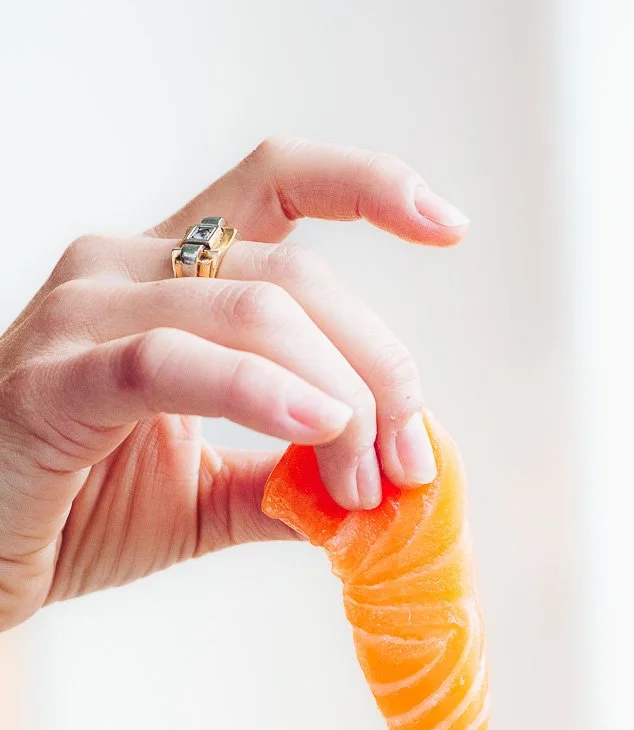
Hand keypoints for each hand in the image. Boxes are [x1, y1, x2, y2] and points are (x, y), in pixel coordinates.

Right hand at [0, 137, 467, 629]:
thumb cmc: (85, 511)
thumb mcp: (214, 494)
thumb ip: (294, 480)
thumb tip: (389, 490)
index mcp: (173, 276)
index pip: (278, 185)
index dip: (368, 186)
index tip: (449, 227)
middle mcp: (128, 269)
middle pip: (300, 275)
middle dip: (382, 369)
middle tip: (406, 462)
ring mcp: (86, 316)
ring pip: (255, 309)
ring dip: (339, 398)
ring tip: (363, 480)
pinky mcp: (55, 382)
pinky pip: (172, 363)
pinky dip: (259, 392)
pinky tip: (314, 431)